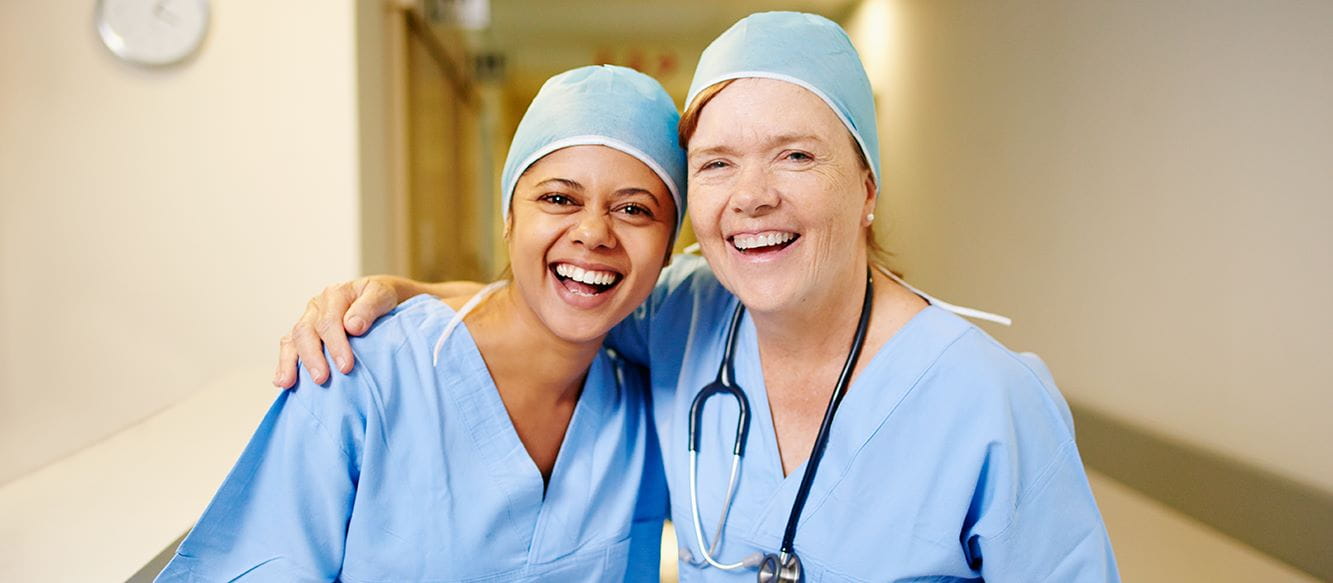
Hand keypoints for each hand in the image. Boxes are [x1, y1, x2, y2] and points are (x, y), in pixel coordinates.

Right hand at [273, 276, 399, 387]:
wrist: (379, 298)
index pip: (330, 321)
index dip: (336, 345)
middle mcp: (317, 306)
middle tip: (322, 379)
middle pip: (306, 331)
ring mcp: (308, 320)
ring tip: (290, 383)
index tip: (346, 366)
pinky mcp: (304, 334)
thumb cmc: (381, 298)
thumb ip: (369, 307)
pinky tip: (283, 381)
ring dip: (291, 363)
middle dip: (313, 357)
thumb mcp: (382, 295)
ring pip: (293, 340)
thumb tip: (352, 326)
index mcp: (335, 295)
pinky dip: (284, 364)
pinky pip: (289, 347)